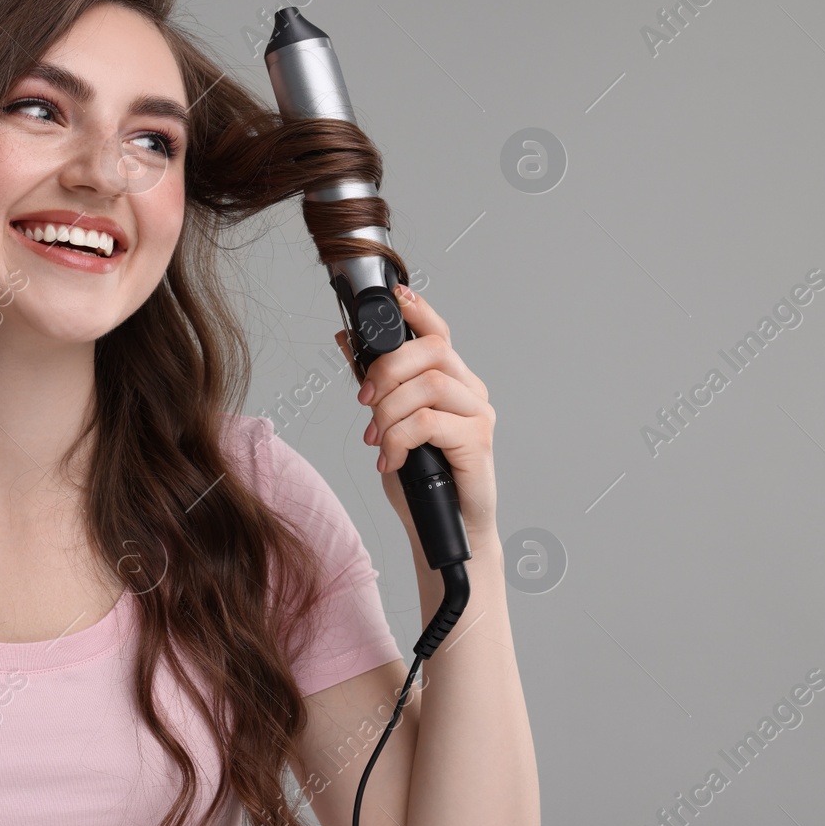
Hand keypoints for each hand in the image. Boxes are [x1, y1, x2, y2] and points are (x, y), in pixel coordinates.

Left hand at [336, 283, 497, 539]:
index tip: (394, 296)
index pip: (439, 332)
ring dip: (390, 411)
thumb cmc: (421, 479)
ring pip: (429, 385)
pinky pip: (430, 422)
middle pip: (433, 351)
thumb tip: (346, 340)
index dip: (418, 310)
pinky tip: (392, 459)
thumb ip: (374, 383)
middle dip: (388, 370)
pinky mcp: (477, 441)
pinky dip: (400, 439)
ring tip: (378, 439)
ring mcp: (478, 415)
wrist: (443, 529)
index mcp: (452, 381)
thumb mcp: (388, 423)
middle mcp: (470, 391)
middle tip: (364, 402)